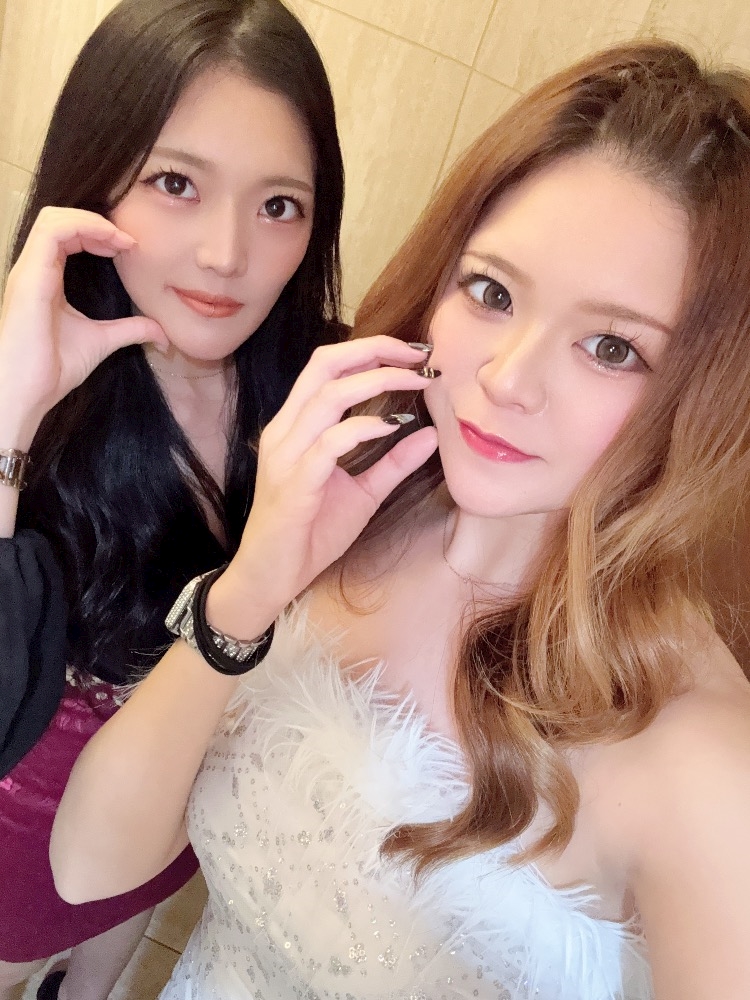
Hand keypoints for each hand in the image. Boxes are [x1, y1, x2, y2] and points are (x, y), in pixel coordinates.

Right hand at [0, 206, 167, 445]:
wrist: (27, 392)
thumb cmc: (51, 369)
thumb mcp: (102, 342)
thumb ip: (129, 330)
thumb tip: (162, 334)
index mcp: (46, 279)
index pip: (66, 236)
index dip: (98, 234)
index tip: (130, 249)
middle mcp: (34, 269)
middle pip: (59, 220)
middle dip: (97, 222)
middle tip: (128, 242)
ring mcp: (29, 271)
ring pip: (53, 218)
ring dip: (92, 222)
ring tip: (120, 240)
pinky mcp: (30, 277)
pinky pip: (52, 231)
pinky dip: (82, 227)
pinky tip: (109, 243)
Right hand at [219, 338, 438, 620]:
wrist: (271, 577)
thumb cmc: (310, 533)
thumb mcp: (362, 493)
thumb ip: (393, 463)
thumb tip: (432, 434)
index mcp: (296, 425)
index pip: (328, 366)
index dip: (371, 350)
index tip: (414, 353)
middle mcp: (285, 430)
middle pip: (324, 365)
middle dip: (375, 350)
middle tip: (420, 355)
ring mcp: (286, 454)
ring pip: (328, 396)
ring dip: (378, 382)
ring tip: (417, 382)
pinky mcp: (293, 483)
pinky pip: (329, 443)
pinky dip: (363, 428)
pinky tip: (393, 425)